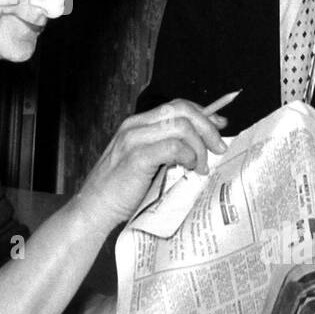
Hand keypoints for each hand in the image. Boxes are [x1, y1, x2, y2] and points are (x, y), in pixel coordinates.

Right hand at [74, 99, 227, 233]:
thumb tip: (200, 144)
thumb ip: (165, 149)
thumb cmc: (122, 190)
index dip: (202, 113)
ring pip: (181, 126)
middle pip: (181, 109)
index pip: (176, 105)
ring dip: (198, 146)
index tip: (220, 125)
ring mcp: (133, 140)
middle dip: (207, 127)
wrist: (94, 208)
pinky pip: (173, 147)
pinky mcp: (136, 158)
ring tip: (199, 167)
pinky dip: (187, 156)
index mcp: (137, 124)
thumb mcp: (145, 162)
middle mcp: (134, 126)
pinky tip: (188, 169)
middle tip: (219, 148)